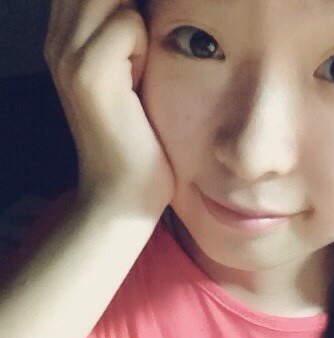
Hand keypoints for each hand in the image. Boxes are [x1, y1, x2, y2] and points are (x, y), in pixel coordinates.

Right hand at [44, 0, 174, 215]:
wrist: (122, 193)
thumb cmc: (135, 141)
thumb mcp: (126, 78)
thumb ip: (122, 36)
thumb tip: (139, 7)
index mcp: (65, 41)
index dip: (118, 2)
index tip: (135, 37)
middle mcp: (58, 42)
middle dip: (130, 9)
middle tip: (139, 60)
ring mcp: (69, 57)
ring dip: (138, 27)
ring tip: (136, 74)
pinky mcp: (90, 74)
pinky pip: (130, 25)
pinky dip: (144, 51)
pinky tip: (138, 87)